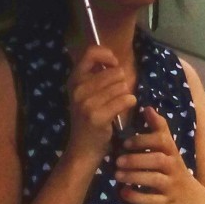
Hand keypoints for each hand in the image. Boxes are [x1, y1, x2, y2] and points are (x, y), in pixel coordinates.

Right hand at [63, 45, 136, 166]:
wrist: (82, 150)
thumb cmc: (88, 120)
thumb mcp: (84, 94)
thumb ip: (94, 76)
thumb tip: (113, 59)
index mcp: (74, 80)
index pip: (91, 52)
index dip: (107, 55)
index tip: (114, 65)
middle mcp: (78, 89)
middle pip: (114, 72)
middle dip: (121, 82)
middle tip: (116, 95)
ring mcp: (87, 103)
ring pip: (122, 86)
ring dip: (126, 93)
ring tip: (118, 103)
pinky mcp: (98, 116)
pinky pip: (125, 99)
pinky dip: (130, 102)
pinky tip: (126, 107)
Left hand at [113, 106, 204, 203]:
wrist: (195, 202)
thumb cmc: (176, 172)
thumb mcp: (170, 151)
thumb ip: (159, 130)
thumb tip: (147, 107)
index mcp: (173, 153)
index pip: (163, 140)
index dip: (145, 140)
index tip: (126, 142)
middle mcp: (174, 168)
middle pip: (157, 160)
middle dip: (137, 159)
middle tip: (118, 160)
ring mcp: (171, 187)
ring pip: (154, 179)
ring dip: (134, 176)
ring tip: (117, 175)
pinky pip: (152, 200)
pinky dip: (137, 197)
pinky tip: (123, 193)